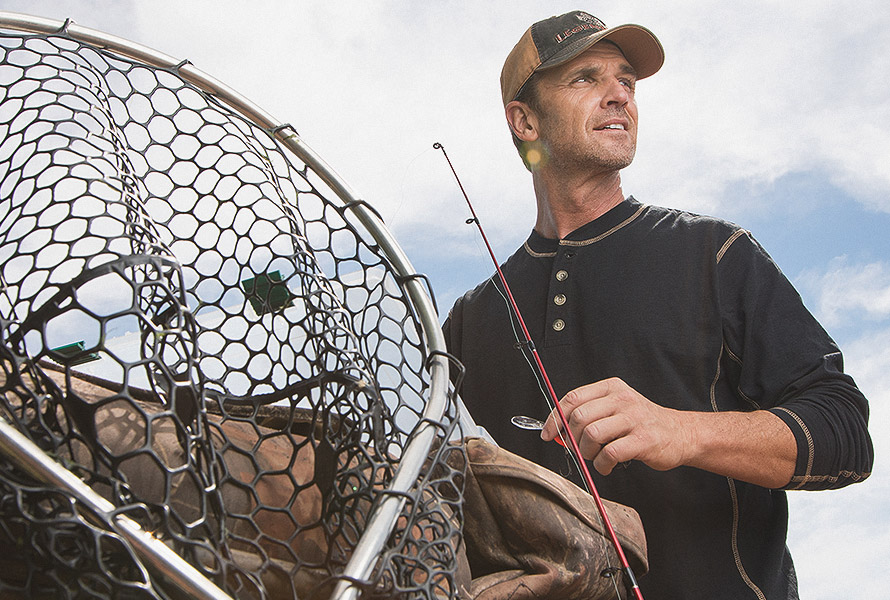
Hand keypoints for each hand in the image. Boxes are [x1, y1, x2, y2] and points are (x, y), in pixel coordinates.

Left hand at [540, 377, 692, 475]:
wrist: (680, 433)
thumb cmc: (641, 423)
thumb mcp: (615, 408)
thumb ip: (588, 414)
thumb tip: (556, 430)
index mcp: (611, 387)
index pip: (572, 398)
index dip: (554, 418)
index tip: (547, 434)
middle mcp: (622, 398)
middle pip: (579, 417)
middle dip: (571, 438)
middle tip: (577, 449)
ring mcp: (634, 418)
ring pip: (592, 434)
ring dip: (586, 452)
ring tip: (595, 457)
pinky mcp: (643, 439)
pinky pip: (610, 453)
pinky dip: (601, 465)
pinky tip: (606, 466)